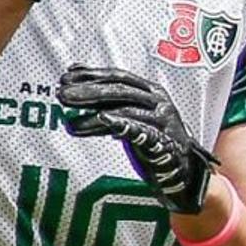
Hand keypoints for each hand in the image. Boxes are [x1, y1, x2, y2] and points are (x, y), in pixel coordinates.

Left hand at [55, 65, 217, 218]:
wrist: (183, 170)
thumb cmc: (153, 139)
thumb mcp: (131, 114)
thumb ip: (107, 100)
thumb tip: (74, 77)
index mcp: (152, 92)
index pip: (119, 77)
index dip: (92, 75)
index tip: (66, 76)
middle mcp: (160, 103)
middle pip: (121, 90)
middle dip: (89, 91)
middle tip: (62, 95)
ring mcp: (164, 122)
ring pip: (127, 110)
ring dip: (95, 115)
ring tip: (71, 123)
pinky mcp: (164, 144)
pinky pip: (142, 132)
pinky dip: (122, 125)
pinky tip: (103, 121)